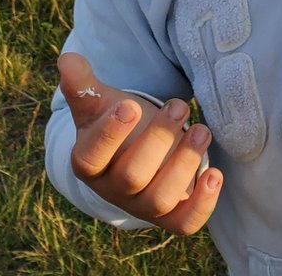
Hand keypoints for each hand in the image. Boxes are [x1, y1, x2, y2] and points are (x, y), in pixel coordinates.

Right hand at [58, 52, 221, 234]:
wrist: (135, 152)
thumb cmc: (117, 123)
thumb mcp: (99, 103)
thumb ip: (83, 84)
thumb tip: (67, 58)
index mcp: (89, 161)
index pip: (91, 157)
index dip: (110, 134)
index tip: (130, 106)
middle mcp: (114, 188)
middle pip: (132, 175)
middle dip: (158, 138)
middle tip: (179, 105)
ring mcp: (143, 205)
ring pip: (160, 199)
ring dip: (185, 163)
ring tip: (201, 129)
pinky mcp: (171, 215)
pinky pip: (185, 224)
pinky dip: (202, 204)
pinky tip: (215, 174)